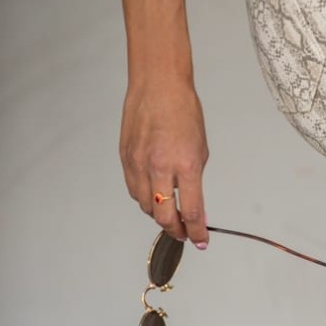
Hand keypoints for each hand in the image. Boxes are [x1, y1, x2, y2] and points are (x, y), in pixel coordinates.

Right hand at [119, 78, 209, 245]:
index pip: (191, 212)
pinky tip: (153, 195)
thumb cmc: (182, 112)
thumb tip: (195, 208)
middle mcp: (159, 167)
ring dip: (159, 215)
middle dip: (176, 230)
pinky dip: (144, 199)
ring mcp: (139, 163)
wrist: (158, 85)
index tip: (201, 240)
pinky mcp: (125, 158)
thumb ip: (195, 183)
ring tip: (169, 213)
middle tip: (184, 232)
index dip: (197, 232)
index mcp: (185, 165)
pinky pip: (134, 190)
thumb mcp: (200, 151)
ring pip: (146, 206)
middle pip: (163, 217)